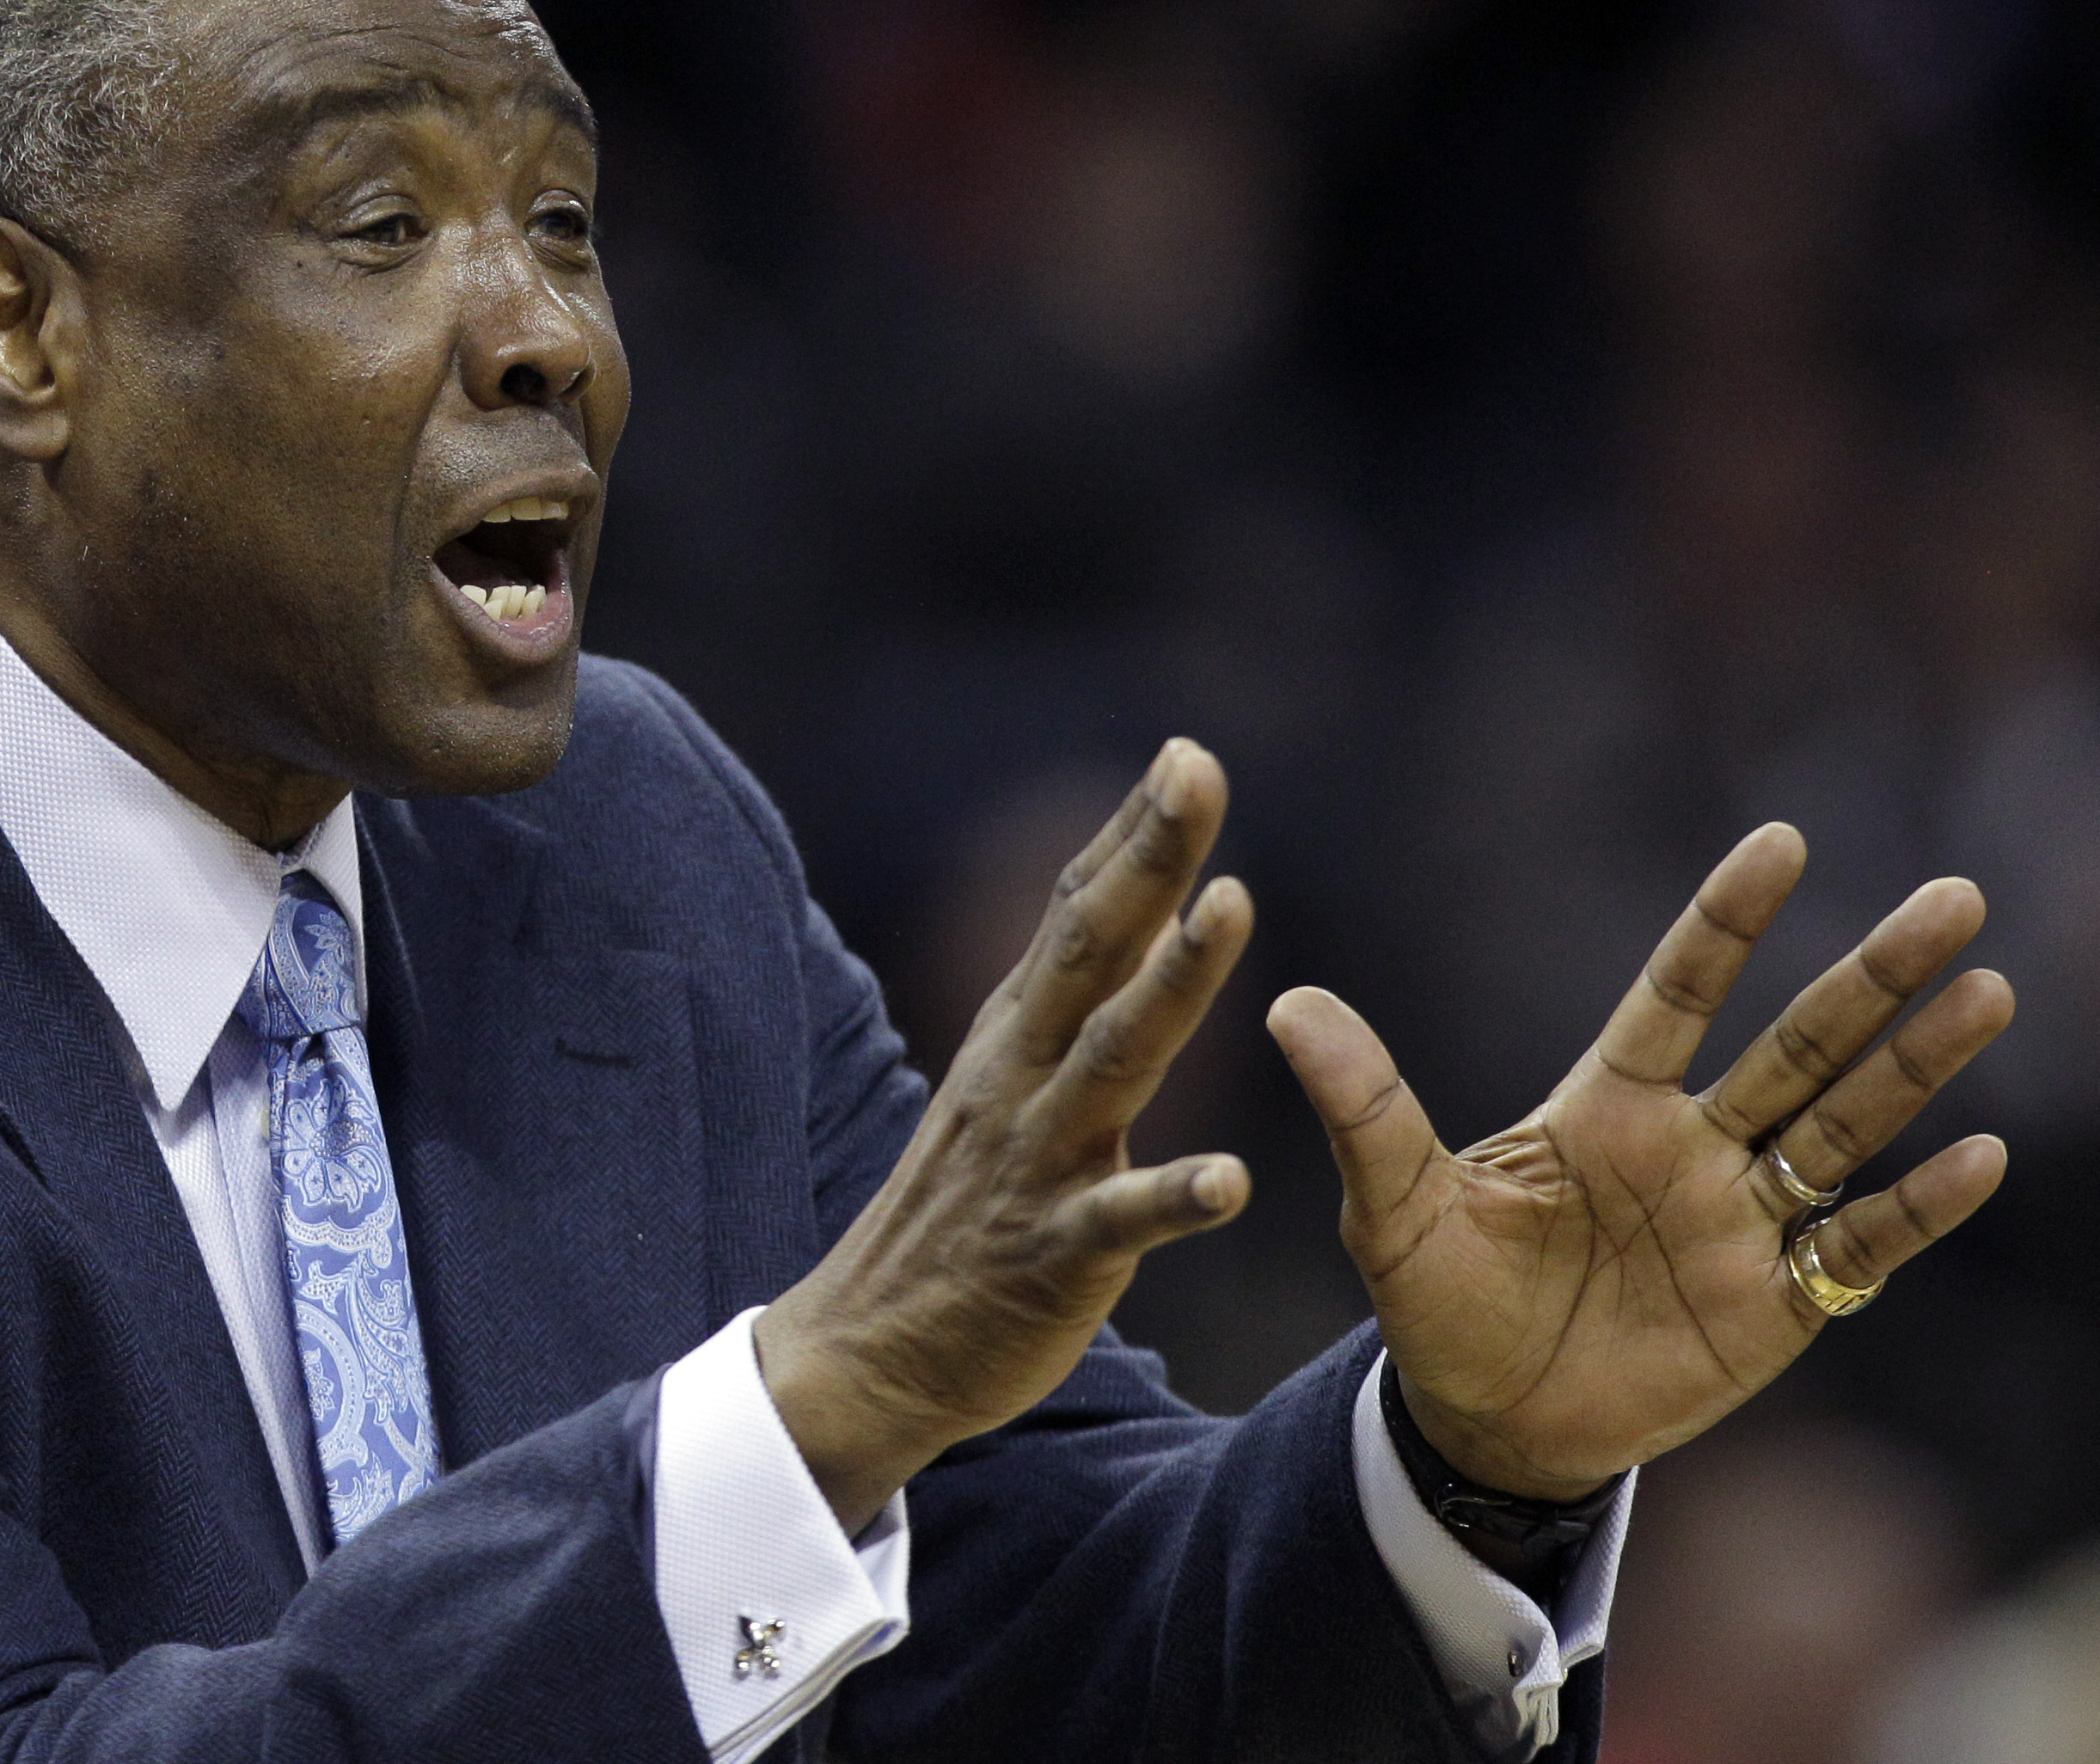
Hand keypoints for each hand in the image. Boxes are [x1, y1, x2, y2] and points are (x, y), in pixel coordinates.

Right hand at [756, 739, 1254, 1530]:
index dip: (1132, 834)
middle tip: (1200, 771)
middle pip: (1092, 950)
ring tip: (1234, 905)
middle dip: (1150, 858)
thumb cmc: (960, 1211)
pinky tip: (1233, 1180)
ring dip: (1175, 980)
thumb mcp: (1003, 1085)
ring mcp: (1036, 1162)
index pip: (1078, 913)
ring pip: (1112, 1057)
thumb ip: (1065, 1004)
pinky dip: (1173, 1196)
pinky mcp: (1052, 1253)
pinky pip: (1117, 1221)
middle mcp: (1022, 1078)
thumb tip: (1124, 906)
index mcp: (1016, 1037)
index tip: (1187, 752)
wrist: (868, 1350)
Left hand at [1270, 822, 2012, 1500]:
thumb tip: (1288, 1004)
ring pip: (1844, 1124)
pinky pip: (1858, 1244)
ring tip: (1986, 991)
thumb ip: (1363, 1106)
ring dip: (1916, 1064)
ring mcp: (1740, 1222)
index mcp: (1603, 1107)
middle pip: (1796, 1044)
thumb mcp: (1390, 1204)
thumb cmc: (1436, 1303)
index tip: (1781, 842)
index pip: (1677, 993)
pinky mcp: (1776, 1305)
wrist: (1482, 1422)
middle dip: (1872, 975)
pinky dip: (1917, 1205)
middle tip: (1953, 899)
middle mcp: (1689, 1148)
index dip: (1726, 923)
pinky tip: (1979, 1155)